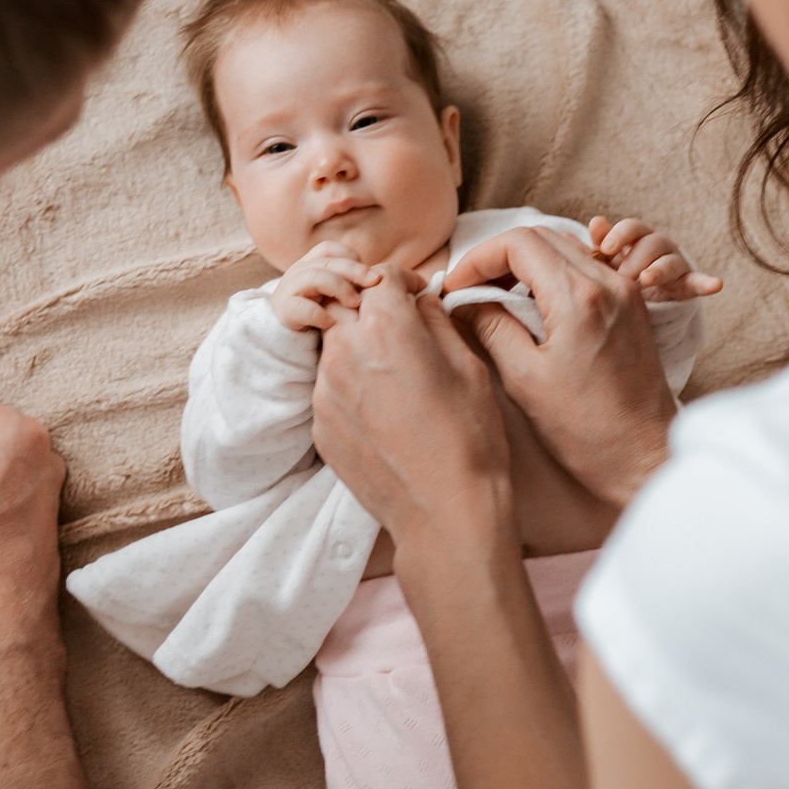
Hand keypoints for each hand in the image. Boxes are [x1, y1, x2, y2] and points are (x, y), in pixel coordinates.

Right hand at [270, 244, 380, 331]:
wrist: (283, 339)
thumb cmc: (317, 315)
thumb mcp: (332, 296)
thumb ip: (350, 285)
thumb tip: (383, 282)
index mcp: (309, 265)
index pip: (329, 249)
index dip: (350, 256)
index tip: (369, 273)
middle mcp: (297, 273)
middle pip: (327, 262)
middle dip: (355, 270)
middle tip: (376, 282)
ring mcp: (288, 291)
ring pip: (315, 277)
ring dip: (340, 287)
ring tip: (356, 303)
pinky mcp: (284, 312)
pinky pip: (301, 307)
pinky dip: (320, 314)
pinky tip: (333, 323)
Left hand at [312, 270, 515, 553]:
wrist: (444, 512)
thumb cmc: (469, 440)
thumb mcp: (468, 368)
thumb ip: (436, 323)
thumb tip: (420, 303)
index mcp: (388, 328)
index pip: (381, 276)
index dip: (401, 280)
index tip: (413, 293)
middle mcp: (346, 351)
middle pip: (345, 305)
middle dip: (369, 308)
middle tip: (398, 327)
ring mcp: (325, 391)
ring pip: (333, 347)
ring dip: (357, 347)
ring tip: (392, 375)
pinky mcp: (319, 425)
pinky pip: (329, 388)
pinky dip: (350, 386)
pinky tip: (382, 411)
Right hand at [442, 226, 677, 506]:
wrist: (645, 456)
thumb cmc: (587, 430)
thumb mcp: (525, 379)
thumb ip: (492, 327)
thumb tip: (467, 302)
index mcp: (578, 298)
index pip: (518, 243)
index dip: (478, 258)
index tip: (456, 287)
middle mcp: (607, 283)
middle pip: (541, 237)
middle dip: (497, 256)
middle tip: (470, 289)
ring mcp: (624, 291)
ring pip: (564, 247)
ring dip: (525, 261)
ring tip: (495, 295)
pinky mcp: (632, 305)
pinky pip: (586, 266)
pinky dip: (553, 272)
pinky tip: (532, 304)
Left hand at [587, 216, 722, 302]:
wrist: (642, 299)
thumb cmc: (623, 271)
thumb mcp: (610, 259)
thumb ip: (603, 242)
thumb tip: (595, 221)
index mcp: (639, 237)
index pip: (632, 227)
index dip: (620, 235)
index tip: (605, 249)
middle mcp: (660, 246)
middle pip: (651, 243)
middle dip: (635, 260)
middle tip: (621, 277)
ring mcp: (676, 264)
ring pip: (670, 262)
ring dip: (658, 270)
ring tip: (646, 279)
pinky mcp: (688, 284)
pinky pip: (699, 282)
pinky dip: (708, 283)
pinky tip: (716, 285)